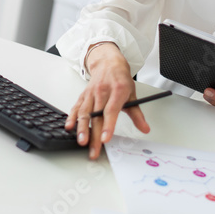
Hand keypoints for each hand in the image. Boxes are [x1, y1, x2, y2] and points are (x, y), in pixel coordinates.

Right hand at [65, 43, 150, 159]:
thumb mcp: (132, 94)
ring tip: (81, 141)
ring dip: (81, 128)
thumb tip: (145, 129)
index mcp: (117, 91)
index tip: (105, 139)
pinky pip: (76, 107)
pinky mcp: (83, 95)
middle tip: (94, 150)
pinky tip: (69, 127)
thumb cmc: (120, 79)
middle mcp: (102, 92)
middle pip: (96, 116)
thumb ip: (137, 114)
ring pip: (84, 113)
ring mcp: (91, 94)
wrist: (108, 63)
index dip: (108, 126)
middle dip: (94, 135)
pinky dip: (71, 118)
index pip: (111, 111)